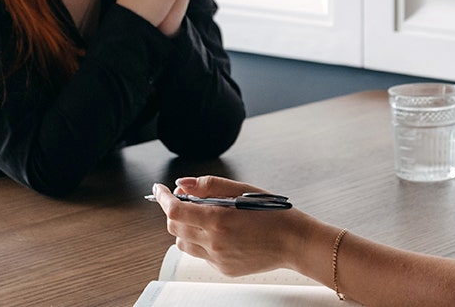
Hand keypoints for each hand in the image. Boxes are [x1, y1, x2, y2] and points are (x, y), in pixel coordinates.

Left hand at [152, 176, 324, 277]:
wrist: (294, 242)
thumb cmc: (273, 214)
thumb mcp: (242, 190)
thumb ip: (210, 185)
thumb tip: (183, 184)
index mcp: (218, 220)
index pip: (175, 210)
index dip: (163, 198)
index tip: (160, 189)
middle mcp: (214, 242)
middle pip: (174, 228)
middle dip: (175, 211)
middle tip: (189, 200)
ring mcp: (218, 259)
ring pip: (183, 244)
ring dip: (186, 229)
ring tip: (207, 218)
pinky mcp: (223, 269)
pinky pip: (201, 255)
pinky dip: (203, 242)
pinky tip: (223, 233)